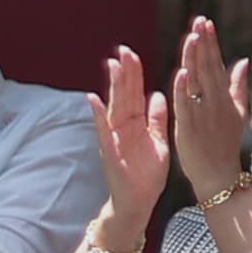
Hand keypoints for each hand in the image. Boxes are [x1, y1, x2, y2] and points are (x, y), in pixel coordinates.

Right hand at [90, 47, 173, 230]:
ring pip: (114, 107)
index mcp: (137, 123)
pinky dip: (98, 115)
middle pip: (124, 94)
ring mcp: (115, 137)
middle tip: (123, 50)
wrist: (139, 202)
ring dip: (113, 86)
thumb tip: (158, 95)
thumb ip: (157, 119)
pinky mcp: (110, 151)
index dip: (134, 74)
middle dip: (124, 73)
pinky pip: (103, 130)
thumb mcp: (158, 141)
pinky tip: (93, 99)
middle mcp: (123, 127)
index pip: (135, 93)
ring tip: (112, 65)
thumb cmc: (147, 175)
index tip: (133, 54)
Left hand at [171, 18, 251, 203]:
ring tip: (191, 37)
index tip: (206, 22)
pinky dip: (185, 90)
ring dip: (194, 59)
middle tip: (199, 20)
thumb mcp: (237, 111)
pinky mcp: (190, 127)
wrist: (219, 174)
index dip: (211, 43)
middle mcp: (215, 101)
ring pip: (198, 81)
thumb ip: (238, 85)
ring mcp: (203, 114)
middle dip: (203, 43)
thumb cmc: (224, 143)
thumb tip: (242, 60)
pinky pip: (186, 105)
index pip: (216, 63)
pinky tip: (182, 73)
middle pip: (208, 67)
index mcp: (223, 96)